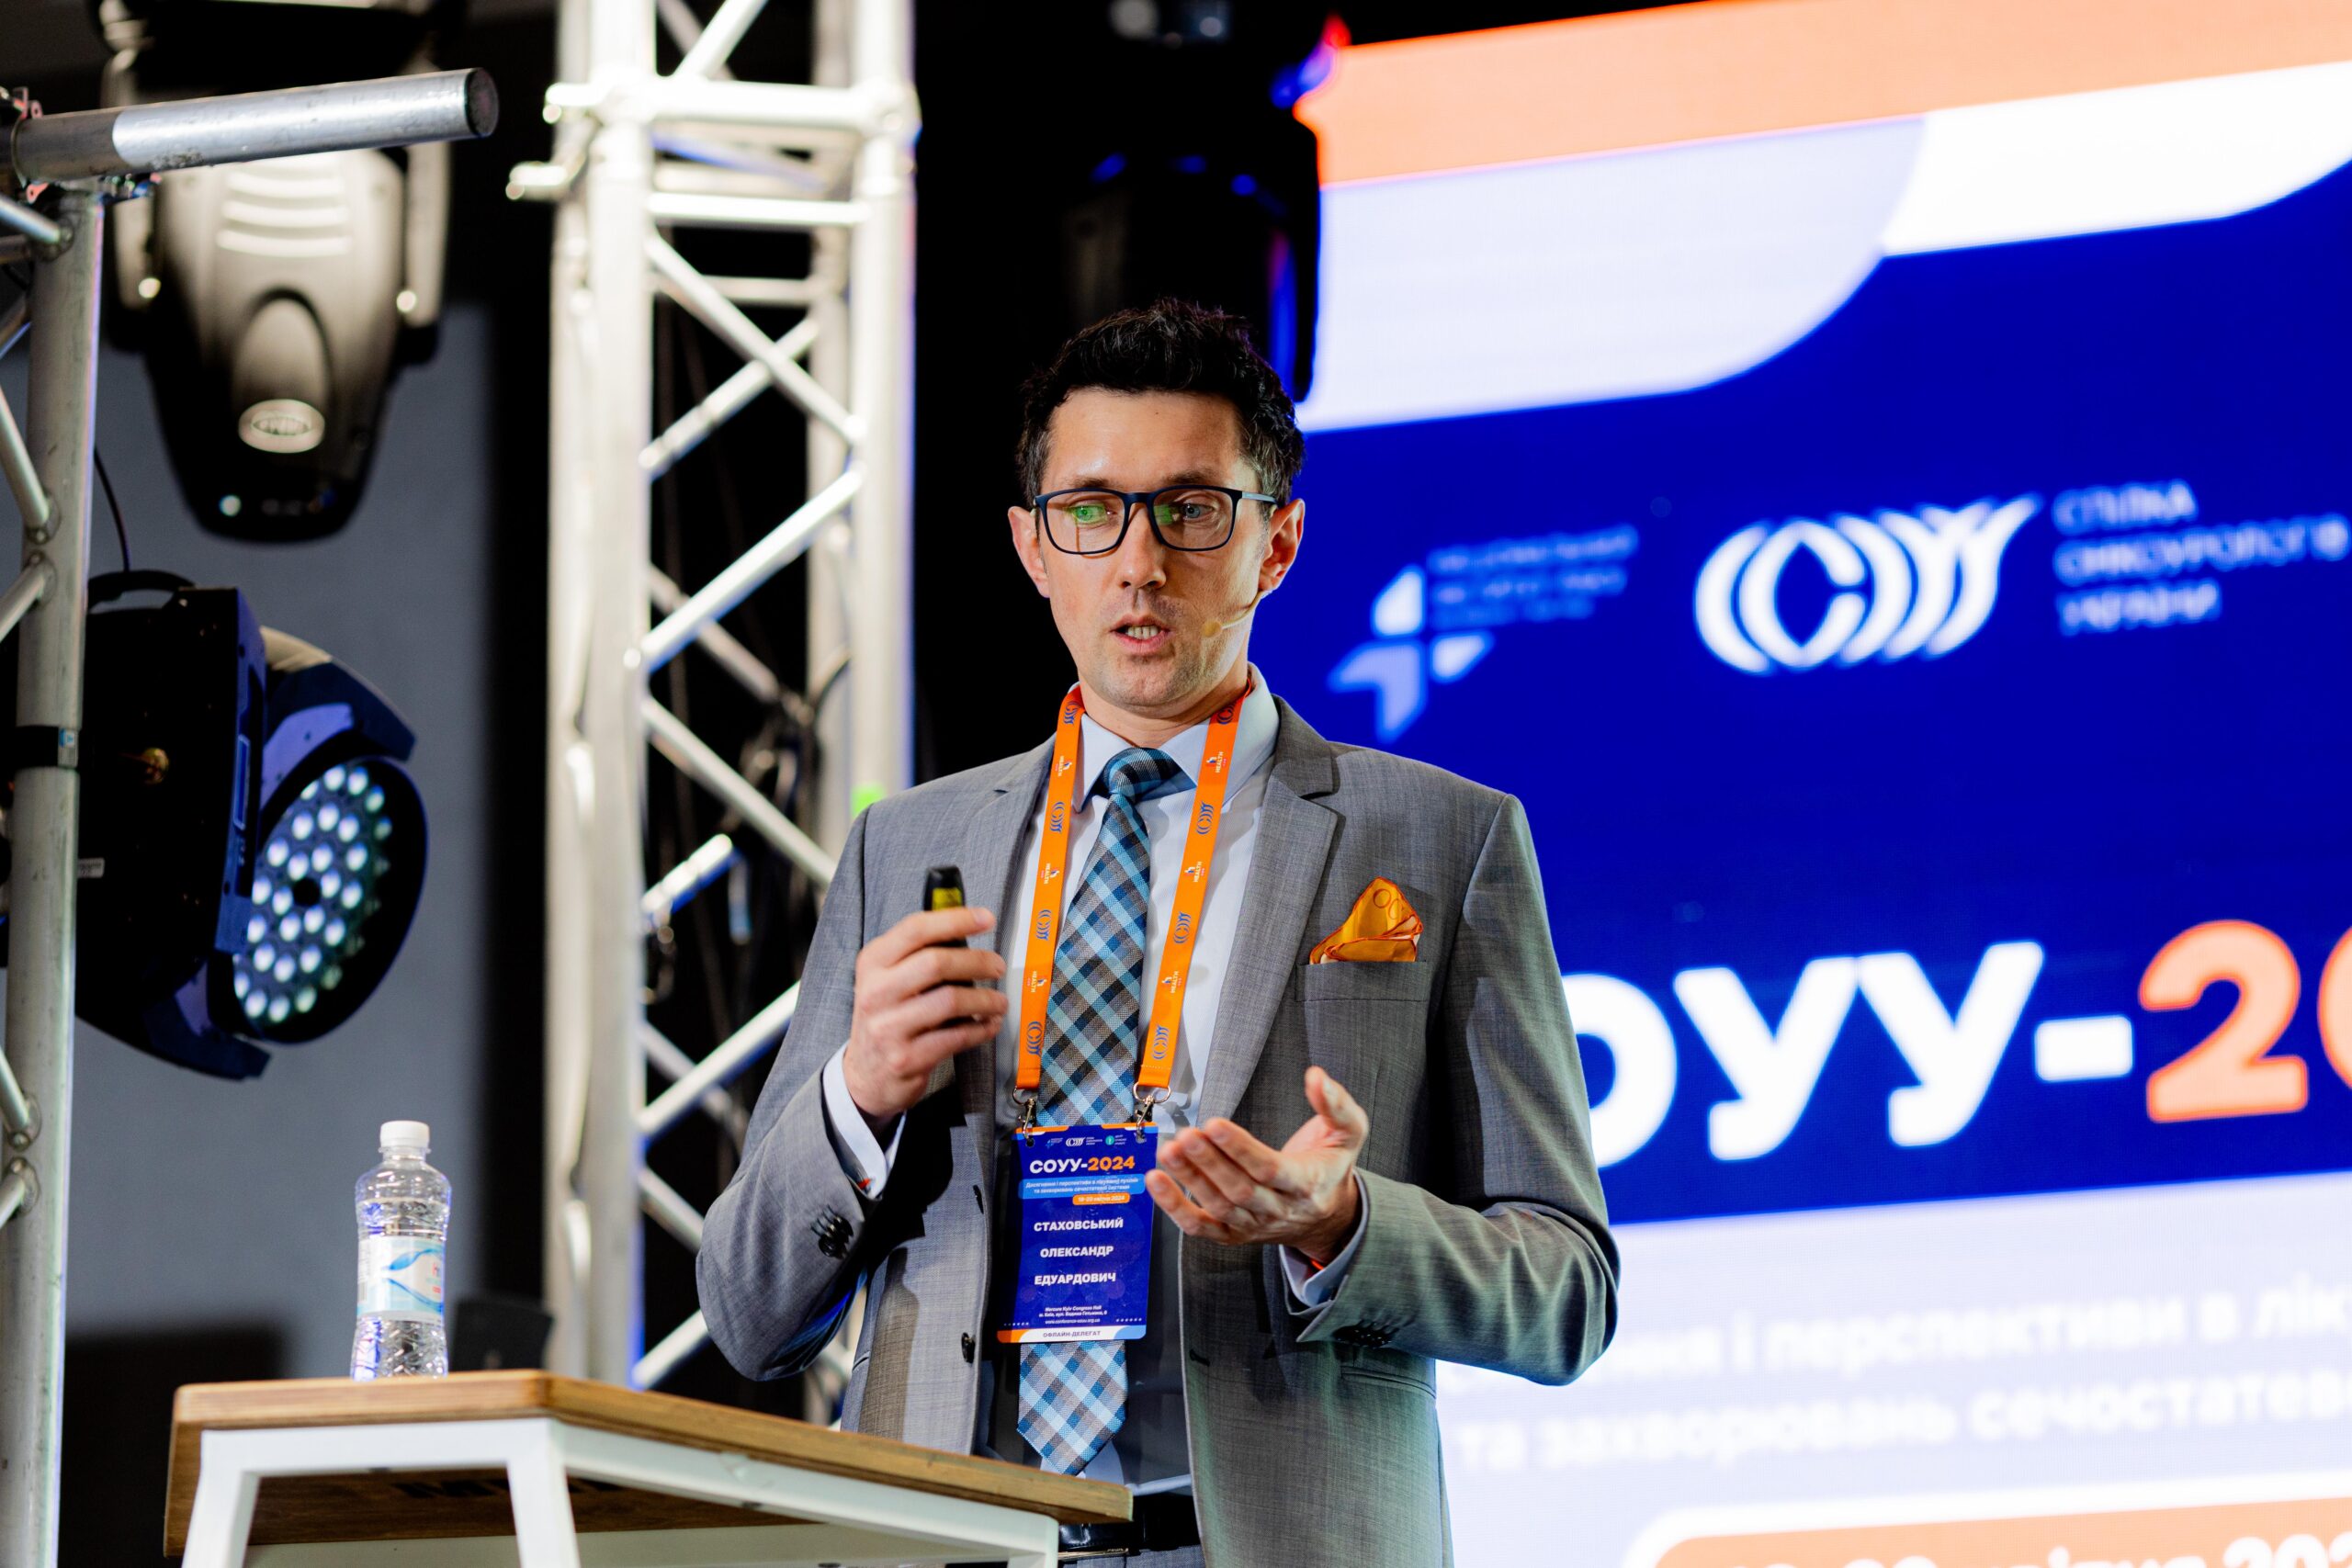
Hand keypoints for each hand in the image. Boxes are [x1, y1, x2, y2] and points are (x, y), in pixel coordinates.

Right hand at [842, 906, 1007, 1128]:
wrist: (865, 1076)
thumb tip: (968, 928)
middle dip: (977, 961)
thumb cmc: (887, 1018)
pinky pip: (956, 1037)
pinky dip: (980, 1029)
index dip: (956, 920)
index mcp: (873, 963)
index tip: (986, 919)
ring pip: (950, 1000)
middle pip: (936, 963)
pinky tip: (988, 1025)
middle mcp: (876, 992)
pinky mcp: (906, 1058)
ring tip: (999, 1002)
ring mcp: (888, 1027)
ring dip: (985, 999)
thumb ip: (920, 954)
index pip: (915, 930)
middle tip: (997, 966)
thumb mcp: (888, 980)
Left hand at [1146, 1067, 1367, 1263]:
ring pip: (1218, 1208)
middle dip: (1209, 1163)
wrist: (1327, 1216)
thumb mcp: (1348, 1133)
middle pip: (1240, 1191)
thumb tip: (1316, 1077)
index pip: (1269, 1169)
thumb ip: (1336, 1103)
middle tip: (1186, 1135)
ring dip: (1189, 1180)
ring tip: (1168, 1151)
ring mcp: (1254, 1225)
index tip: (1215, 1125)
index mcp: (1306, 1184)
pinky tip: (1157, 1182)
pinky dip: (1175, 1208)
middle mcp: (1279, 1210)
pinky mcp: (1234, 1235)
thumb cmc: (1331, 1167)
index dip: (1240, 1149)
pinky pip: (1201, 1228)